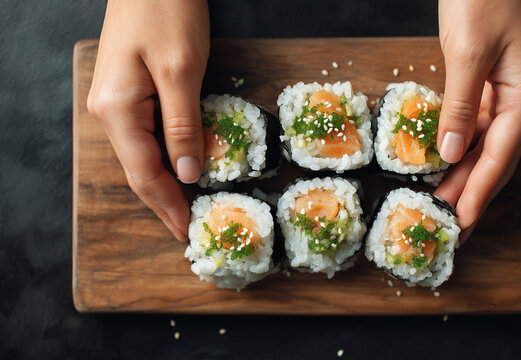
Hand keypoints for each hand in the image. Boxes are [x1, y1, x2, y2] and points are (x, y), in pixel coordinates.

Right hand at [87, 0, 209, 240]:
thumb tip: (188, 174)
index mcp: (116, 110)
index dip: (167, 206)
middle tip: (189, 228)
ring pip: (142, 156)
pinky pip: (147, 136)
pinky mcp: (129, 91)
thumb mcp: (181, 71)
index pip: (145, 174)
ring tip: (188, 207)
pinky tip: (181, 169)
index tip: (187, 232)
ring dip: (166, 183)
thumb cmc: (165, 10)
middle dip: (165, 202)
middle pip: (139, 170)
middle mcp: (109, 111)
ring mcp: (116, 101)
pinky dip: (166, 158)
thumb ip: (183, 126)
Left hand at [434, 0, 520, 241]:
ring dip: (463, 173)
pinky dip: (459, 146)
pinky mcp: (489, 82)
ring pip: (484, 144)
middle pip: (495, 157)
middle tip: (447, 223)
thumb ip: (460, 105)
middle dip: (471, 192)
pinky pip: (475, 124)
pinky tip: (444, 163)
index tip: (462, 222)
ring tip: (441, 202)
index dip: (479, 193)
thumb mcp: (468, 52)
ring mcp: (506, 90)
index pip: (500, 157)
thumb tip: (450, 153)